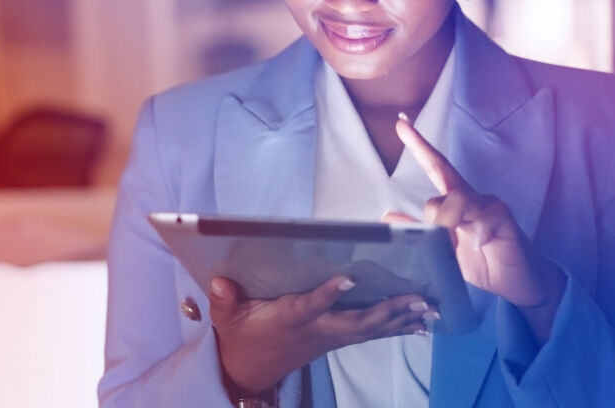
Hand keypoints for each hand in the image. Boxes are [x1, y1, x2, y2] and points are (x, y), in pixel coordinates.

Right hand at [209, 275, 434, 395]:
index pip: (311, 306)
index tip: (351, 279)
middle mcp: (314, 330)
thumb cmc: (240, 334)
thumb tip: (220, 280)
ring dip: (399, 319)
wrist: (250, 369)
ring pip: (368, 329)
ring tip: (428, 308)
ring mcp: (328, 337)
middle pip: (354, 323)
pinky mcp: (335, 339)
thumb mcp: (225, 316)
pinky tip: (419, 323)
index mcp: (288, 319)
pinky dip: (396, 327)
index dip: (330, 294)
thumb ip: (224, 298)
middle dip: (385, 312)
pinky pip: (370, 333)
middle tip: (416, 299)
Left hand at [392, 114, 564, 338]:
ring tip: (450, 244)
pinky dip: (475, 230)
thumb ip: (419, 233)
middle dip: (422, 149)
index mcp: (456, 204)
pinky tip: (478, 243)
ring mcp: (489, 206)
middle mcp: (472, 198)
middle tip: (402, 128)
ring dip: (444, 221)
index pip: (435, 170)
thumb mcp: (444, 251)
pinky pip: (483, 215)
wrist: (520, 285)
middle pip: (444, 172)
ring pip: (455, 197)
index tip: (401, 124)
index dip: (419, 147)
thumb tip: (388, 216)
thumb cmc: (482, 263)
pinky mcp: (504, 219)